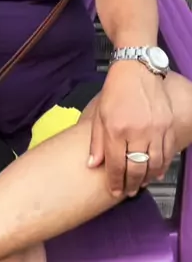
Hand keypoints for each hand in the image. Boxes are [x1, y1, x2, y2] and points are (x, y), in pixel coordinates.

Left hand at [88, 61, 174, 196]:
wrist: (138, 69)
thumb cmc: (116, 90)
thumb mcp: (100, 114)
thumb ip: (96, 142)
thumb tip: (92, 165)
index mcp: (116, 129)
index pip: (115, 164)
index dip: (115, 182)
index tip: (114, 191)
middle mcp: (138, 132)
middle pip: (136, 169)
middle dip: (131, 185)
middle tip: (128, 192)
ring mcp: (156, 129)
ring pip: (154, 164)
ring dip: (148, 178)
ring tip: (141, 184)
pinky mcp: (169, 125)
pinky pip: (168, 153)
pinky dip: (163, 166)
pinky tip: (157, 173)